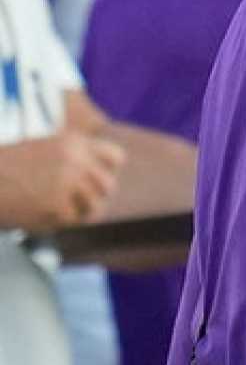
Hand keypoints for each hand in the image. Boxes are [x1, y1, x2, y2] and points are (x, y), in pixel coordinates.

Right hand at [0, 121, 126, 231]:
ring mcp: (67, 182)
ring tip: (56, 210)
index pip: (116, 158)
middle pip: (108, 186)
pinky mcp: (56, 205)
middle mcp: (75, 159)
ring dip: (78, 212)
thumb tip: (105, 180)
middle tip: (73, 203)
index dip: (106, 171)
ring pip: (95, 206)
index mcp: (74, 142)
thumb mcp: (44, 148)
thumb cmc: (7, 166)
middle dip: (93, 196)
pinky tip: (40, 215)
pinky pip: (72, 221)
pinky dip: (58, 222)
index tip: (92, 180)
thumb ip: (74, 157)